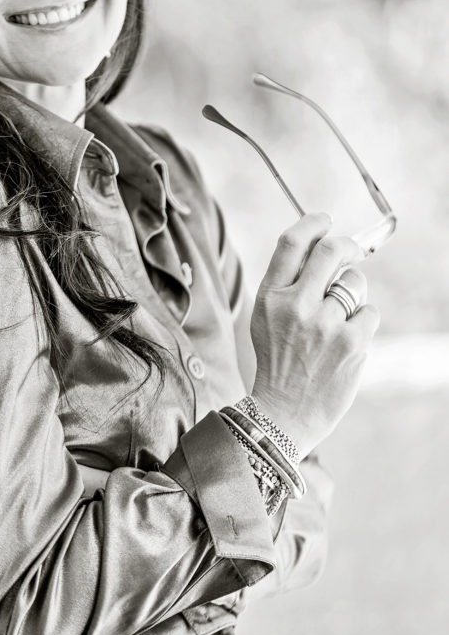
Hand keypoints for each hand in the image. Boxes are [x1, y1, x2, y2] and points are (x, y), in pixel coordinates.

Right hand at [250, 213, 379, 457]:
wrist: (284, 414)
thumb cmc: (278, 362)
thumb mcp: (265, 317)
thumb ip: (287, 285)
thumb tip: (320, 247)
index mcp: (270, 297)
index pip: (291, 243)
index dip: (312, 223)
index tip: (324, 220)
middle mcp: (295, 305)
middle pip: (331, 251)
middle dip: (347, 246)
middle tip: (351, 251)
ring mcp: (325, 324)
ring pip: (355, 284)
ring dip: (352, 298)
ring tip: (336, 324)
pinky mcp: (351, 342)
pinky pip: (369, 312)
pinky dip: (362, 324)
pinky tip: (345, 344)